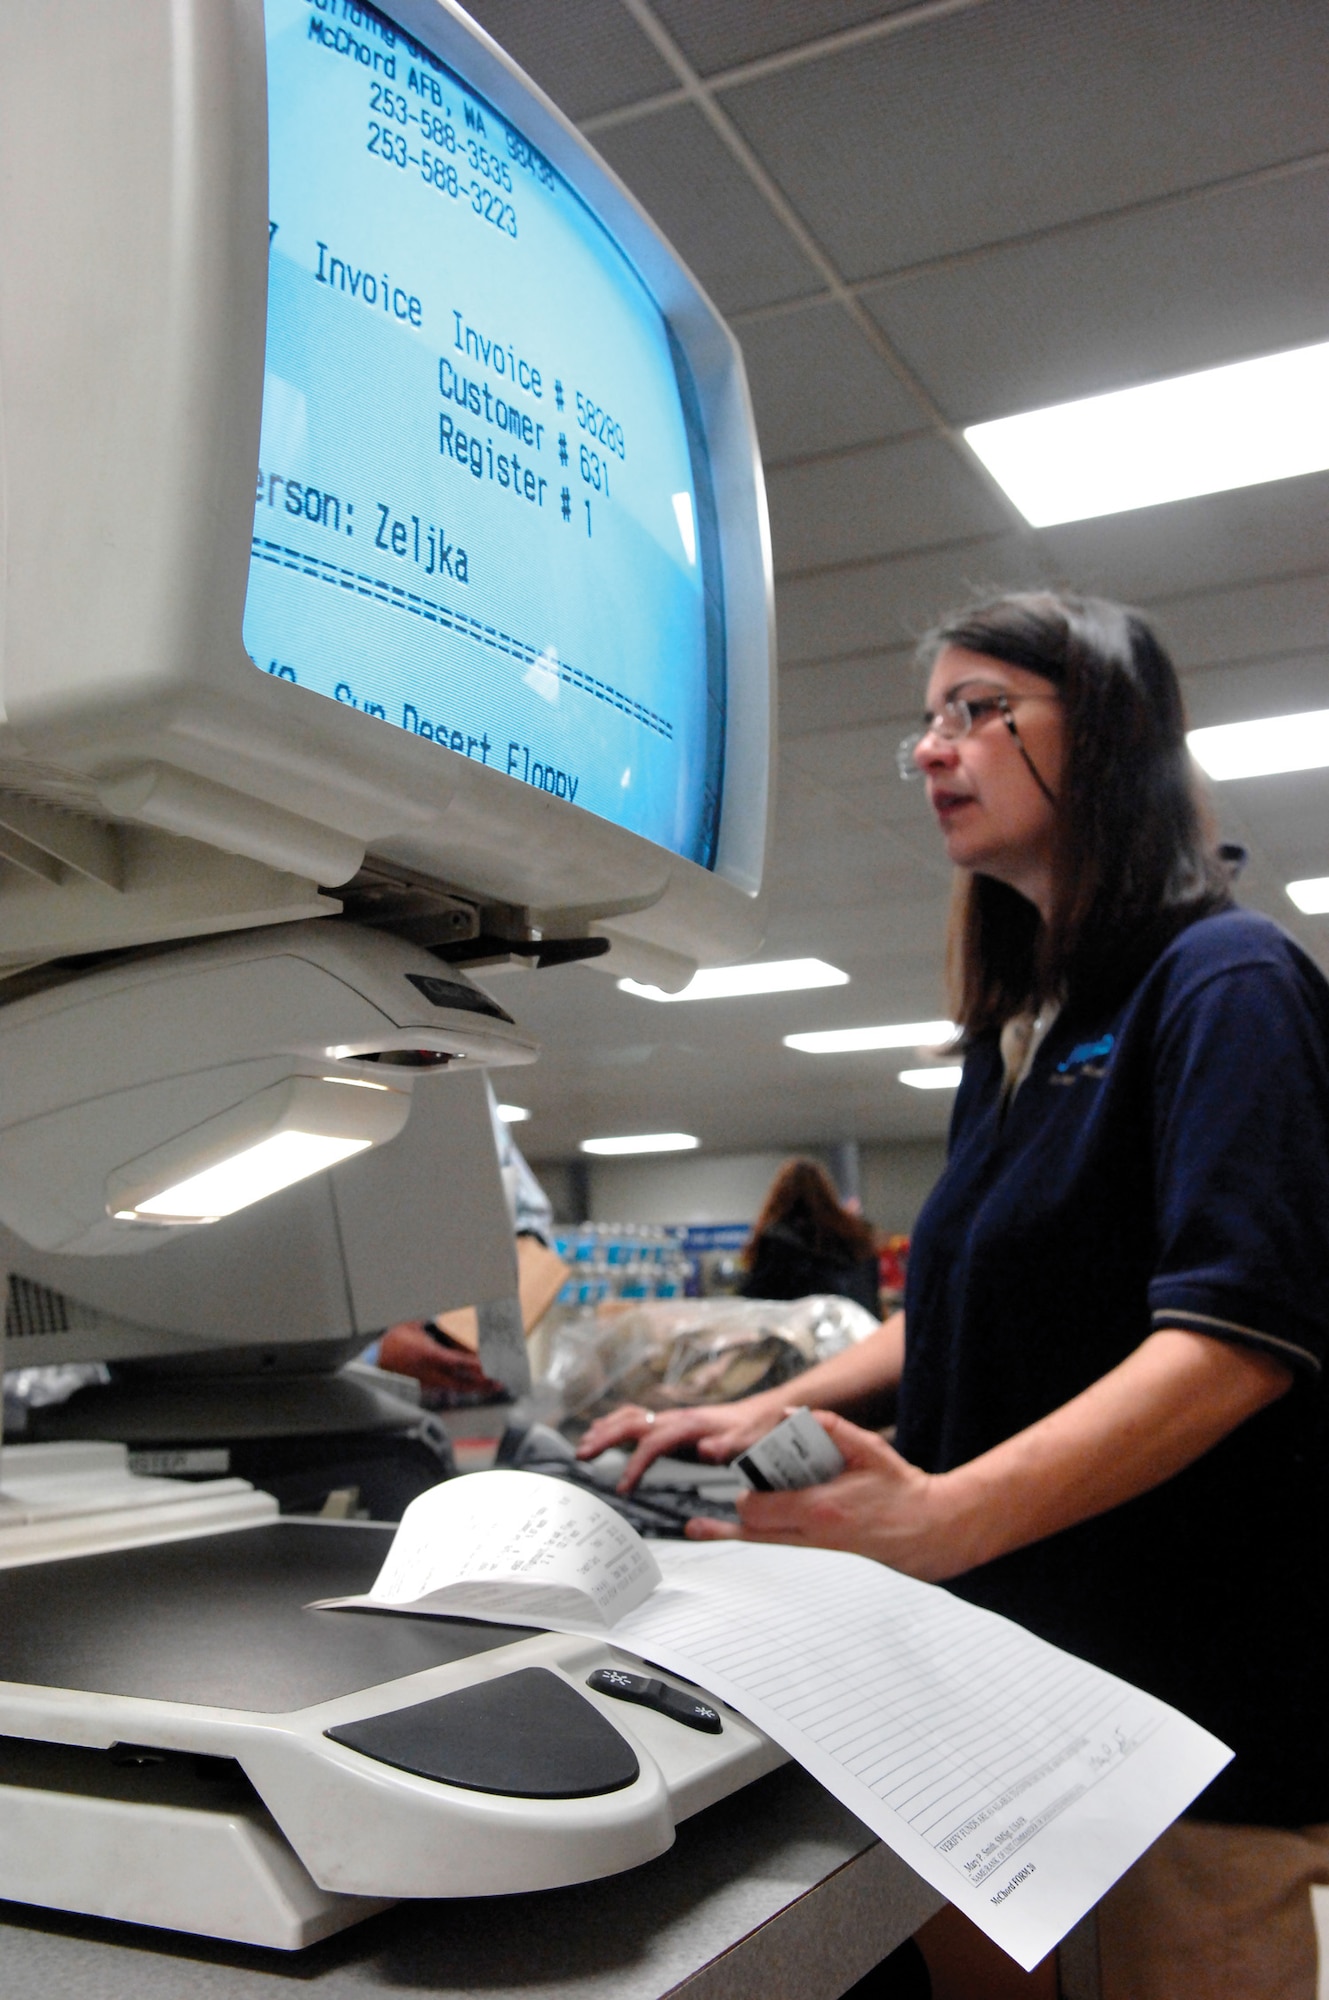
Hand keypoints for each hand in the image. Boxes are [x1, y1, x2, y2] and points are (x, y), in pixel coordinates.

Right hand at [377, 1322, 504, 1397]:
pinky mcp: (422, 1384)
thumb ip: (429, 1317)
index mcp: (429, 1354)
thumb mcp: (411, 1322)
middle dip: (481, 1384)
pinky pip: (446, 1387)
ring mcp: (426, 1380)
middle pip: (461, 1382)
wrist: (371, 1359)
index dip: (477, 1367)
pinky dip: (460, 1386)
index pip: (459, 1363)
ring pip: (454, 1387)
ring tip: (490, 1387)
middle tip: (499, 1384)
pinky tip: (469, 1386)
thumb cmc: (390, 1340)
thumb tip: (442, 1305)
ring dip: (473, 1387)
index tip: (492, 1368)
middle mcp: (430, 1371)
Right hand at [577, 1396, 788, 1493]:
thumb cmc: (752, 1431)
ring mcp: (671, 1417)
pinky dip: (615, 1423)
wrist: (760, 1414)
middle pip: (631, 1423)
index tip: (622, 1488)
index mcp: (689, 1425)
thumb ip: (727, 1447)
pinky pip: (636, 1417)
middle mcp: (675, 1417)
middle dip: (605, 1438)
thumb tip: (706, 1450)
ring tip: (584, 1446)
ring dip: (605, 1429)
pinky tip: (603, 1430)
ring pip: (630, 1417)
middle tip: (582, 1456)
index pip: (652, 1444)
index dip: (635, 1465)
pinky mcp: (671, 1422)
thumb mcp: (746, 1442)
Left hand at [685, 1411, 969, 1581]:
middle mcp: (811, 1536)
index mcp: (820, 1508)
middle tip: (747, 1486)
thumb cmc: (899, 1489)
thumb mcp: (868, 1448)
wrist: (926, 1531)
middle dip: (743, 1504)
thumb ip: (829, 1427)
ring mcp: (814, 1552)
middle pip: (751, 1527)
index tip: (748, 1475)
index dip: (746, 1490)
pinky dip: (746, 1547)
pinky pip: (773, 1554)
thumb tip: (789, 1412)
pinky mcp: (817, 1557)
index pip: (759, 1505)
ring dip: (732, 1533)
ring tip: (697, 1529)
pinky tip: (722, 1546)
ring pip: (757, 1547)